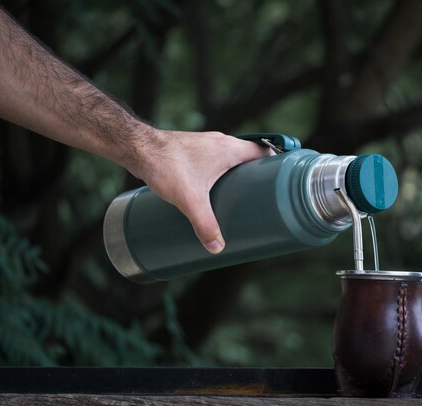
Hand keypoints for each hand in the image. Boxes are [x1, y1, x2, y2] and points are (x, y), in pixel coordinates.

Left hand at [128, 129, 270, 253]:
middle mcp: (220, 142)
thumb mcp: (190, 200)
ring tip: (240, 193)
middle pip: (248, 155)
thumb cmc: (166, 165)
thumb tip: (216, 248)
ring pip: (230, 157)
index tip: (283, 175)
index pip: (263, 149)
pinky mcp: (191, 150)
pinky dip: (220, 171)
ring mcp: (205, 144)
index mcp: (229, 149)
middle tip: (262, 193)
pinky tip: (212, 187)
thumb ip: (205, 225)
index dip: (276, 160)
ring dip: (237, 172)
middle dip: (257, 173)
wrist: (138, 148)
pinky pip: (214, 159)